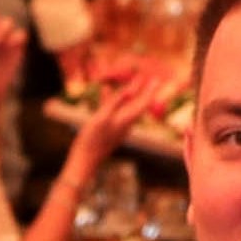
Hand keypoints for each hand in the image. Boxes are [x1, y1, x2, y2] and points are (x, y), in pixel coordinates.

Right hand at [60, 77, 154, 191]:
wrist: (85, 160)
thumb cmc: (92, 139)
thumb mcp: (103, 116)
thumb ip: (116, 102)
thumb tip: (130, 90)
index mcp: (125, 121)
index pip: (142, 104)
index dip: (149, 91)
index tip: (156, 80)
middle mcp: (124, 124)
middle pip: (137, 105)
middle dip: (142, 92)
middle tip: (150, 80)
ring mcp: (116, 128)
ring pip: (125, 107)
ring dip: (128, 94)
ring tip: (130, 83)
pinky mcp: (108, 129)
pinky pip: (113, 110)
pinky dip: (113, 100)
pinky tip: (105, 90)